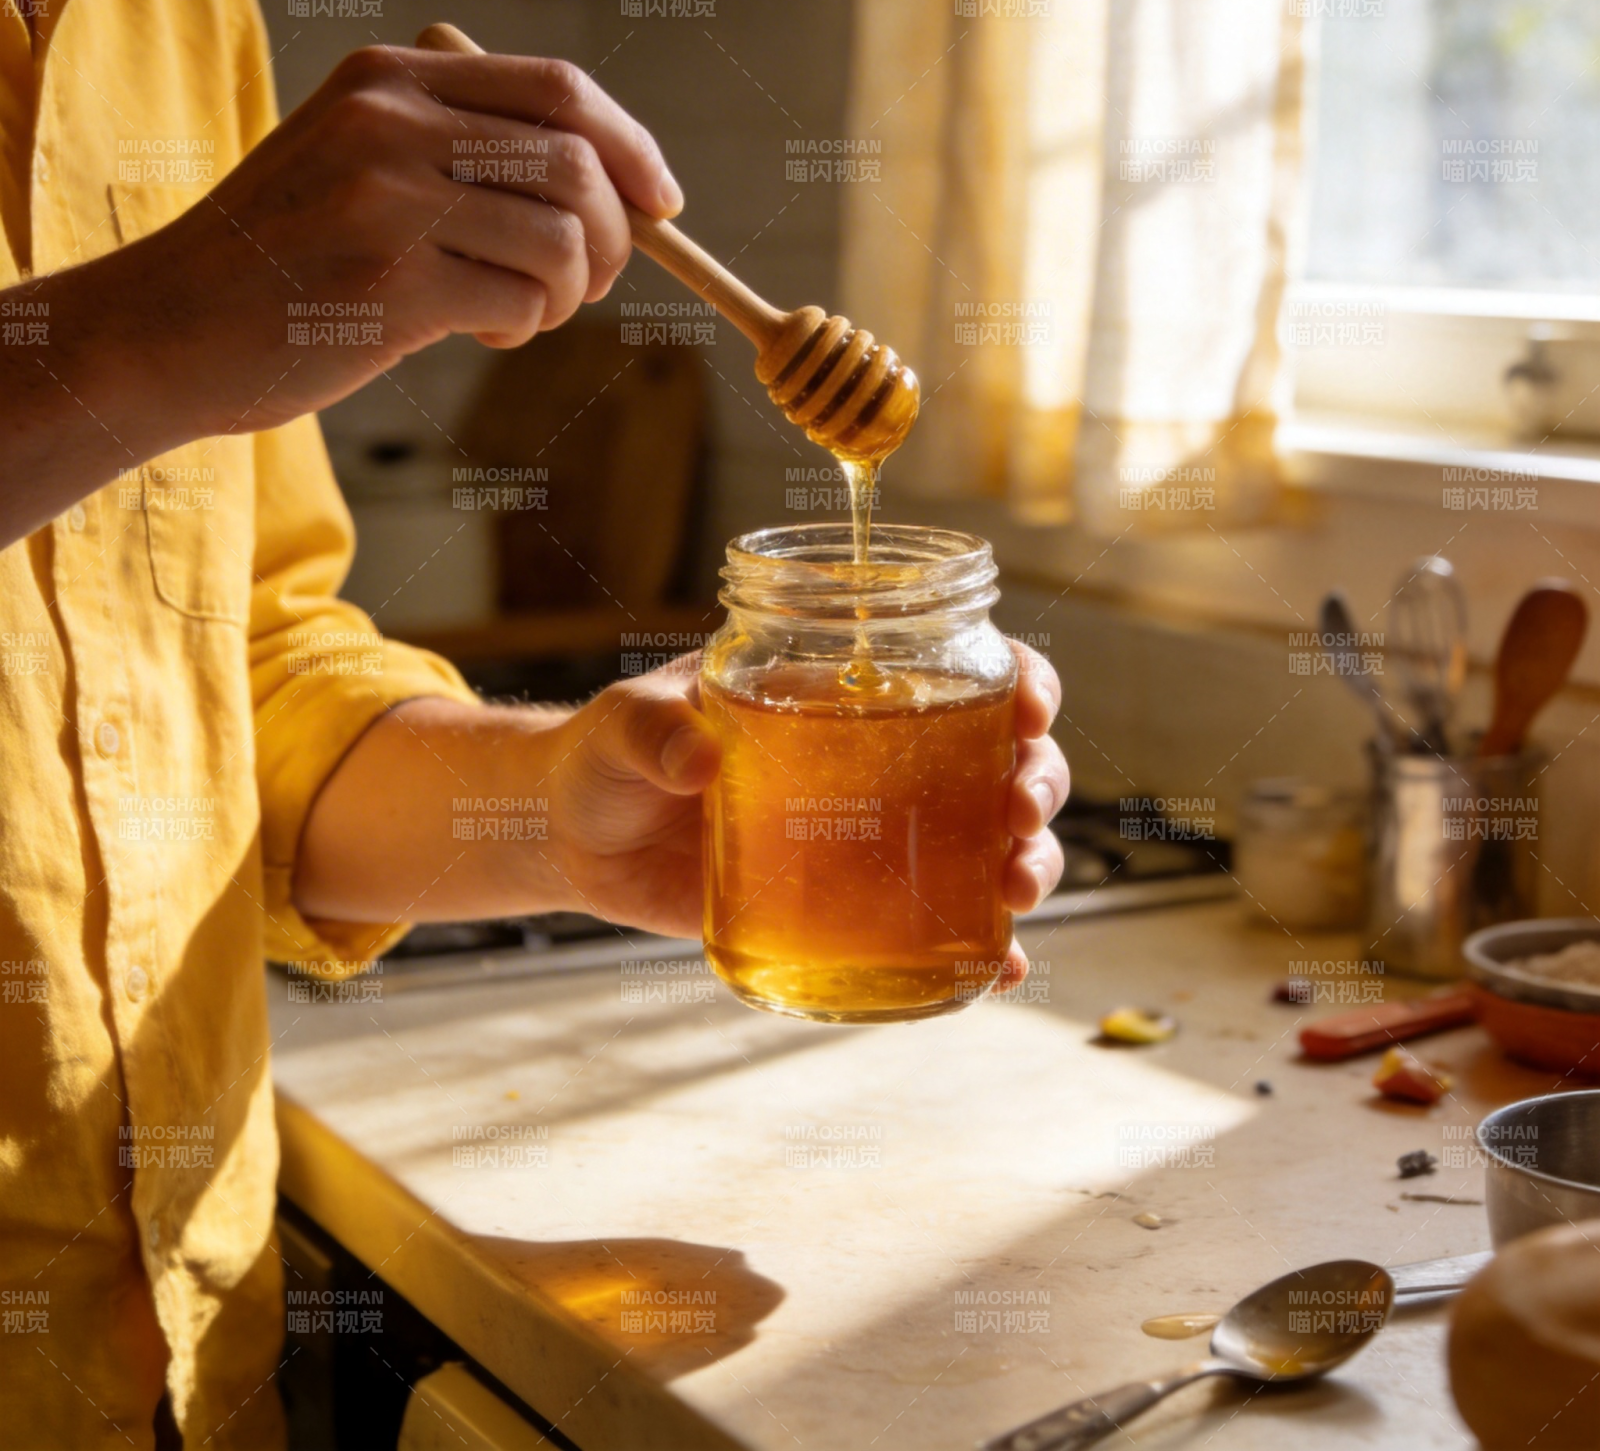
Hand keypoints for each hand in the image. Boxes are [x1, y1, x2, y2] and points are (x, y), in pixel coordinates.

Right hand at [105, 43, 680, 438]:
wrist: (168, 326)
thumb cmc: (285, 257)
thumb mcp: (358, 161)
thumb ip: (463, 151)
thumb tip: (613, 186)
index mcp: (391, 78)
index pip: (559, 90)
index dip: (632, 147)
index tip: (662, 201)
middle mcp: (392, 122)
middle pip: (577, 163)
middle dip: (615, 236)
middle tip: (592, 282)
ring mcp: (388, 200)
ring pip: (562, 239)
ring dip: (572, 292)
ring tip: (524, 312)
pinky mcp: (391, 283)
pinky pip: (522, 301)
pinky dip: (525, 327)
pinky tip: (482, 330)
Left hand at [543, 643, 1068, 993]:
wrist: (577, 840)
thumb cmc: (607, 757)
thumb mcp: (625, 728)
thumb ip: (653, 733)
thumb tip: (698, 758)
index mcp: (838, 690)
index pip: (954, 667)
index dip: (1015, 679)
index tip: (1027, 708)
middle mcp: (875, 759)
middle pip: (995, 757)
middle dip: (1035, 780)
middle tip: (1017, 812)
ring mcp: (869, 837)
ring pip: (985, 840)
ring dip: (1026, 861)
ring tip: (1016, 890)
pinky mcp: (848, 905)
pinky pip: (936, 925)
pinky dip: (981, 947)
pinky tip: (1002, 969)